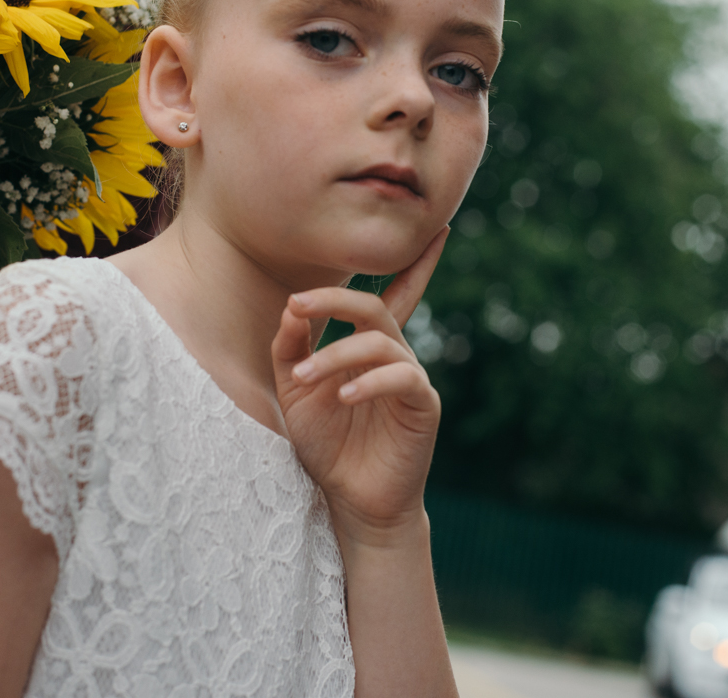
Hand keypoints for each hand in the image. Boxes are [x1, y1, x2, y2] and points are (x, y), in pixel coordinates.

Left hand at [271, 227, 449, 545]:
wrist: (350, 500)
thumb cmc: (327, 445)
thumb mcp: (295, 392)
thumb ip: (289, 349)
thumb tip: (290, 307)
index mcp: (368, 347)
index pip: (393, 294)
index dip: (416, 263)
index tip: (438, 229)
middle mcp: (394, 354)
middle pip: (373, 306)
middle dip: (334, 299)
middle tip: (296, 305)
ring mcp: (410, 378)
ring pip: (379, 341)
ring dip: (335, 354)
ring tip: (302, 379)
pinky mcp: (422, 405)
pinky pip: (401, 377)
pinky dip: (369, 381)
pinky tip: (344, 396)